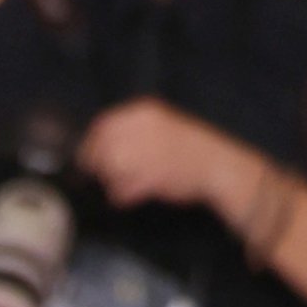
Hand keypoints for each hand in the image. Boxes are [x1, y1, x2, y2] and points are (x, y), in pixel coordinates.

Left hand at [80, 99, 243, 215]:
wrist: (218, 164)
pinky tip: (136, 193)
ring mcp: (147, 149)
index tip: (88, 159)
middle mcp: (142, 126)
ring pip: (109, 169)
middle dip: (99, 166)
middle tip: (106, 177)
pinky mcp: (150, 174)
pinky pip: (123, 189)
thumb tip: (98, 146)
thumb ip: (130, 131)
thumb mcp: (159, 125)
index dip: (91, 144)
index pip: (102, 125)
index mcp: (144, 111)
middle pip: (101, 148)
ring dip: (113, 182)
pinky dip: (124, 195)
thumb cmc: (188, 147)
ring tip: (128, 186)